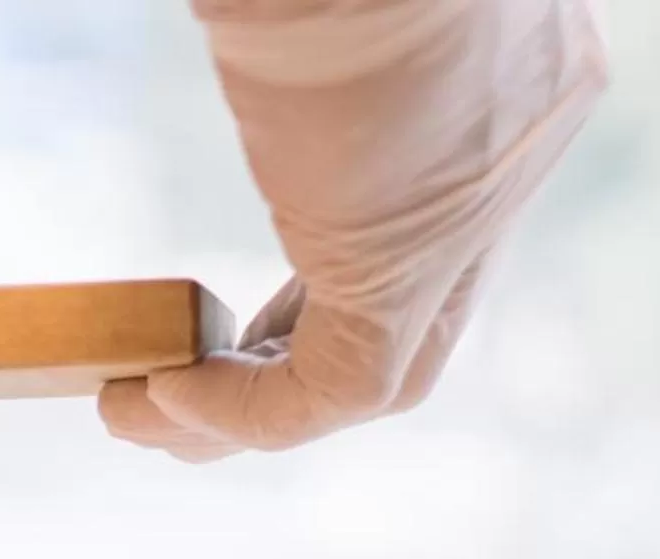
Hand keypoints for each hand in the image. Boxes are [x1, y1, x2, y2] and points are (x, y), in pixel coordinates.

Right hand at [103, 0, 606, 462]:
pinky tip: (160, 394)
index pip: (433, 227)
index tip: (223, 328)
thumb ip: (315, 54)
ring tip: (141, 414)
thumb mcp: (317, 3)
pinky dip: (238, 413)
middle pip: (417, 320)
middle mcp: (518, 149)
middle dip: (284, 374)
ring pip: (384, 372)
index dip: (320, 298)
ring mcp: (473, 211)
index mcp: (517, 72)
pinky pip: (334, 391)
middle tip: (175, 397)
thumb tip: (239, 41)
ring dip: (247, 416)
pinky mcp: (410, 261)